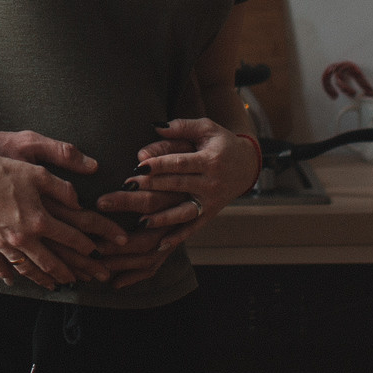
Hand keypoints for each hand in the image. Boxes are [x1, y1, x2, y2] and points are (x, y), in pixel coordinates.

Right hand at [0, 133, 128, 291]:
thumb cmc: (4, 169)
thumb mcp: (39, 172)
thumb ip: (63, 188)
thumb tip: (79, 202)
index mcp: (40, 220)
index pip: (70, 238)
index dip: (87, 246)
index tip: (97, 252)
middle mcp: (23, 237)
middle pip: (52, 261)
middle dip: (73, 272)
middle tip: (86, 279)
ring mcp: (3, 243)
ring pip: (28, 268)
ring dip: (44, 279)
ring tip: (56, 286)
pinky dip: (7, 274)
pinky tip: (13, 281)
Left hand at [91, 119, 257, 288]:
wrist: (247, 165)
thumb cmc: (221, 142)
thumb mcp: (206, 128)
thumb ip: (182, 127)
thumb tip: (156, 126)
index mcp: (210, 160)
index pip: (180, 164)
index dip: (160, 165)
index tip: (138, 165)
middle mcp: (211, 183)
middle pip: (176, 186)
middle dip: (151, 187)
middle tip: (126, 188)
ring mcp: (211, 201)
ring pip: (183, 211)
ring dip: (162, 217)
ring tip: (140, 220)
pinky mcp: (210, 214)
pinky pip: (192, 228)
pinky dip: (177, 237)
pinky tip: (159, 245)